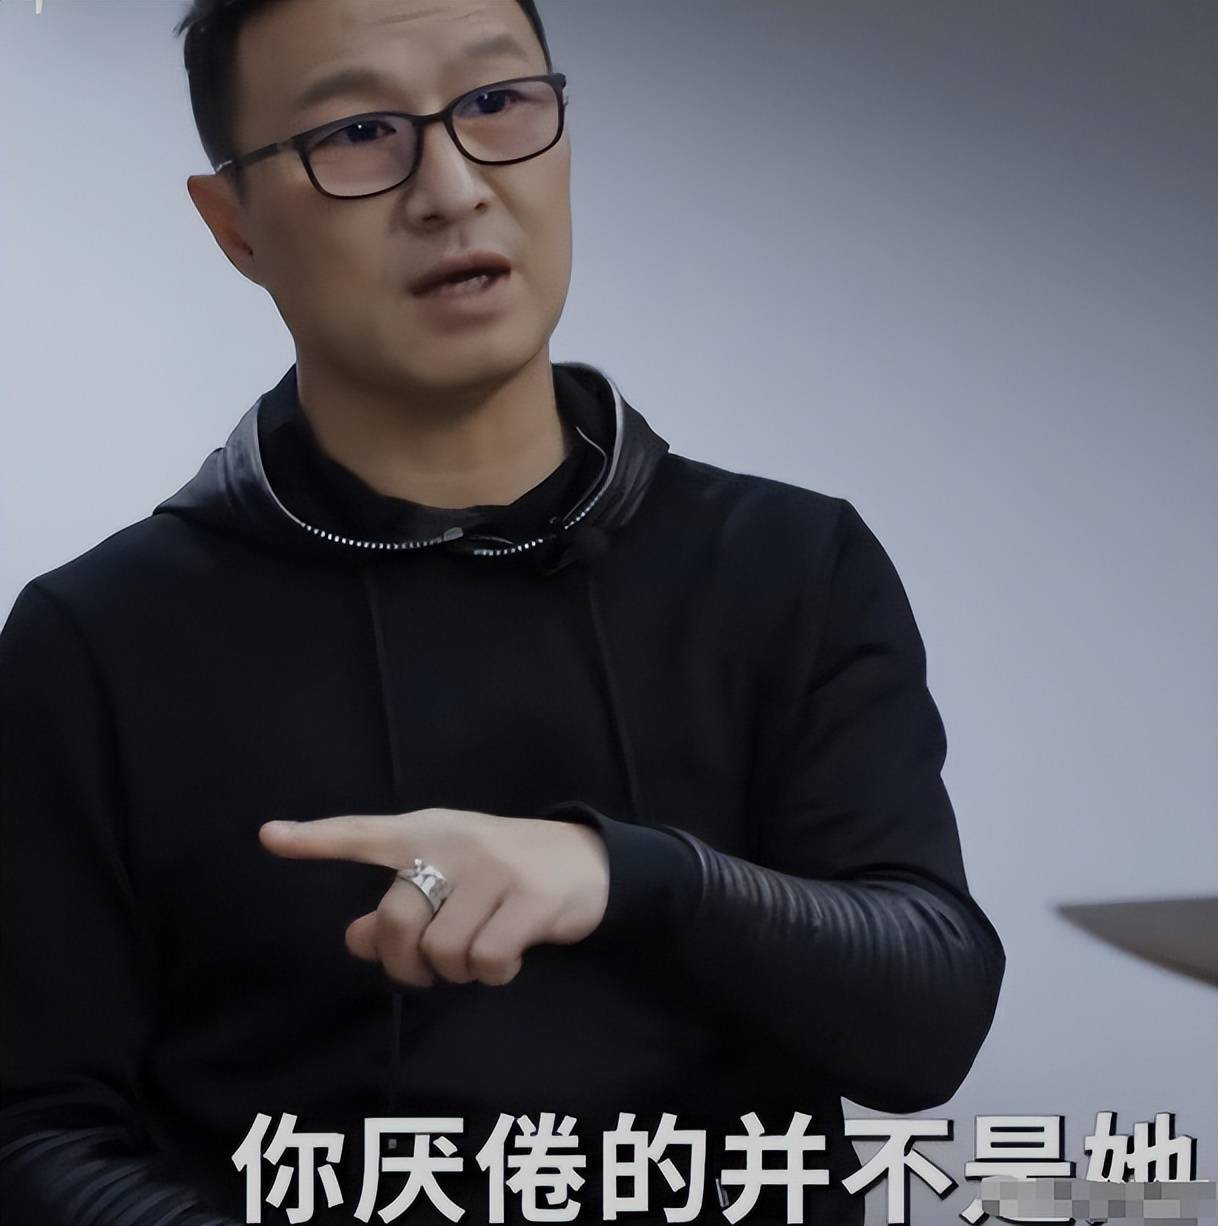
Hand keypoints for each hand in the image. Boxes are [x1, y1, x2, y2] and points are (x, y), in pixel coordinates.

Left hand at [258, 808, 608, 987]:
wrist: (589, 859)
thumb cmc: (504, 870)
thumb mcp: (451, 876)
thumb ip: (401, 904)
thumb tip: (353, 938)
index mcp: (428, 832)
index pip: (363, 834)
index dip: (316, 840)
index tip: (269, 838)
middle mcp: (456, 844)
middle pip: (394, 921)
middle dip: (404, 963)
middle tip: (428, 968)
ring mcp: (495, 870)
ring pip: (442, 951)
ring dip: (457, 972)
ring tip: (479, 955)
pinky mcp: (531, 898)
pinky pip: (487, 960)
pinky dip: (492, 975)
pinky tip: (506, 961)